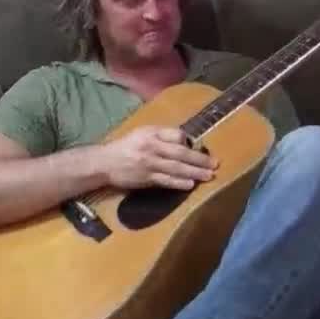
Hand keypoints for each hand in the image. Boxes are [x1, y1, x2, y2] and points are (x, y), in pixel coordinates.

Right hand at [98, 127, 216, 189]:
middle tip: (215, 164)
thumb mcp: (141, 133)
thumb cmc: (125, 146)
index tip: (199, 147)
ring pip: (175, 168)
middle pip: (180, 153)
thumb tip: (184, 141)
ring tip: (209, 175)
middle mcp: (151, 147)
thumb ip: (161, 135)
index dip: (188, 141)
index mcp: (151, 134)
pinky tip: (190, 185)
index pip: (175, 135)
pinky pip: (165, 181)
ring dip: (194, 172)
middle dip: (199, 159)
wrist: (105, 162)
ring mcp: (149, 164)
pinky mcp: (146, 179)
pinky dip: (178, 183)